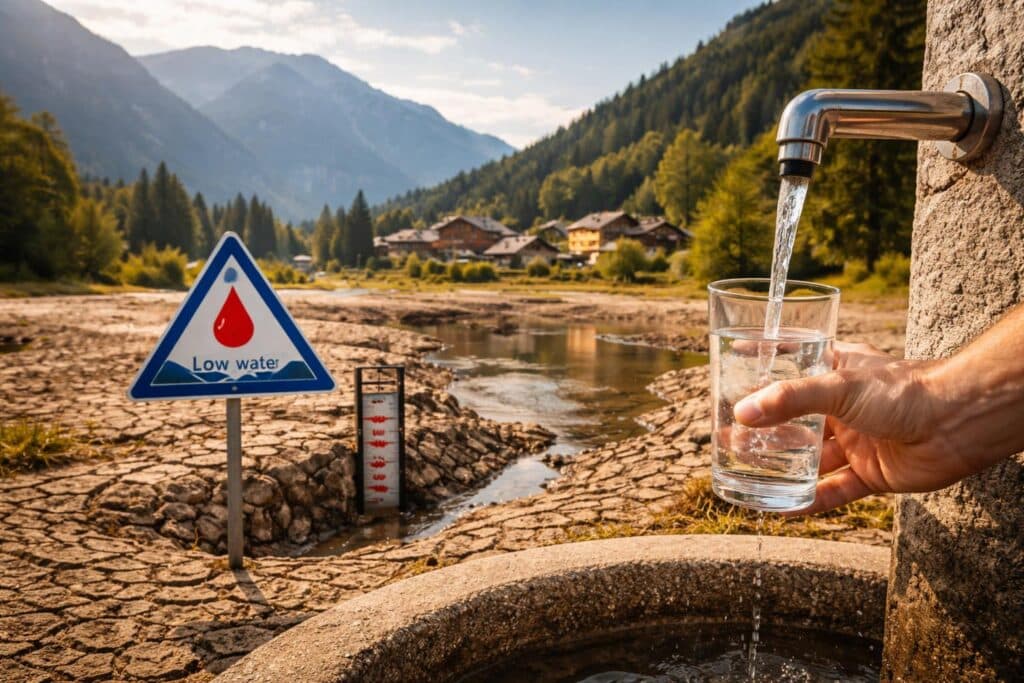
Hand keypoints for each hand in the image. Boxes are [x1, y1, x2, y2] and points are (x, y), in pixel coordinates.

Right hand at [733, 341, 966, 513]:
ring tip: (744, 470)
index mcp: (837, 373)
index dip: (764, 365)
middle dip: (763, 430)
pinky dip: (811, 499)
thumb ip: (789, 400)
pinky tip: (784, 507)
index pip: (793, 364)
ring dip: (780, 466)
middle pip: (796, 420)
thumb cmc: (904, 390)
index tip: (734, 363)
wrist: (957, 423)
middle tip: (728, 435)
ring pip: (811, 458)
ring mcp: (858, 441)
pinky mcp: (872, 474)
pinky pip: (836, 490)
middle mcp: (845, 408)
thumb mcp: (838, 386)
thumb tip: (743, 414)